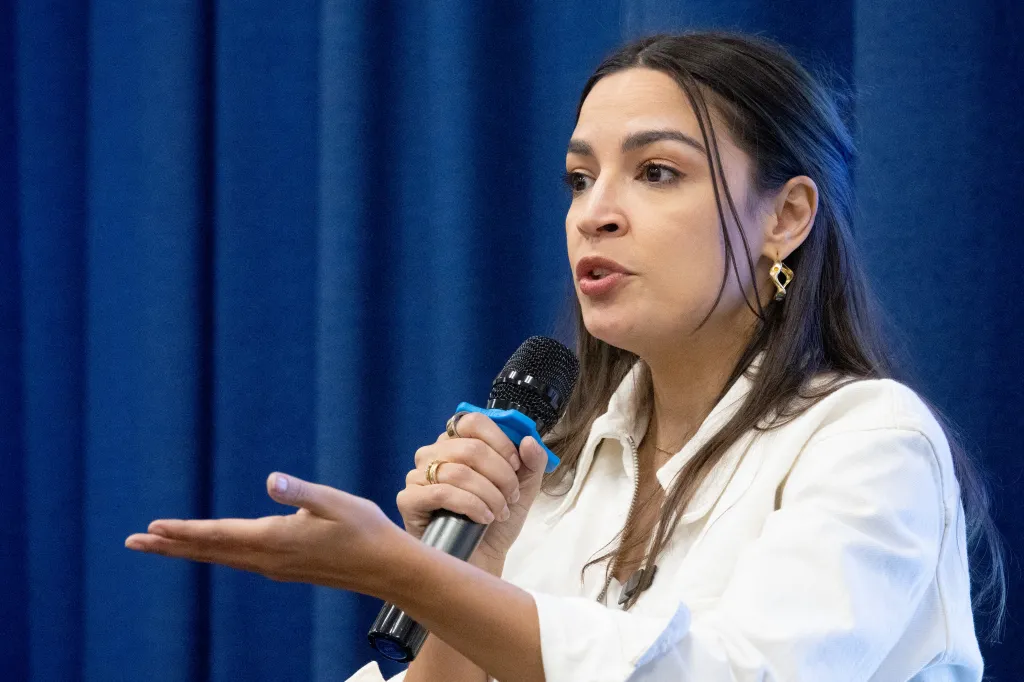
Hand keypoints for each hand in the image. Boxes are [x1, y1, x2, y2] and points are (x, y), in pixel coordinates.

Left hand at [125, 473, 404, 594]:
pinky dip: (214, 553)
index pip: (220, 535)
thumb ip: (300, 492)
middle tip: (134, 541)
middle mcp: (269, 559)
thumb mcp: (335, 502)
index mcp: (276, 540)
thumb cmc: (364, 530)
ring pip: (222, 558)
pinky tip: (209, 549)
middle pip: (211, 551)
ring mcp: (276, 567)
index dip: (184, 530)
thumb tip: (271, 480)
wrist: (386, 569)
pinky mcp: (284, 567)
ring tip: (159, 544)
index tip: (152, 527)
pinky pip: (237, 560)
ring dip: (188, 550)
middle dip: (171, 545)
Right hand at [397, 412, 548, 569]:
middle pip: (470, 447)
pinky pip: (441, 492)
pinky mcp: (408, 500)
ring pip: (459, 471)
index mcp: (456, 443)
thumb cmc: (497, 522)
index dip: (500, 441)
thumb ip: (532, 461)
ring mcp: (417, 476)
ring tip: (499, 512)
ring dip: (489, 494)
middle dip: (501, 474)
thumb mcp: (524, 488)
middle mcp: (432, 454)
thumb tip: (528, 440)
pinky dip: (470, 505)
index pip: (472, 421)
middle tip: (511, 496)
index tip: (517, 465)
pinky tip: (482, 518)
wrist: (482, 561)